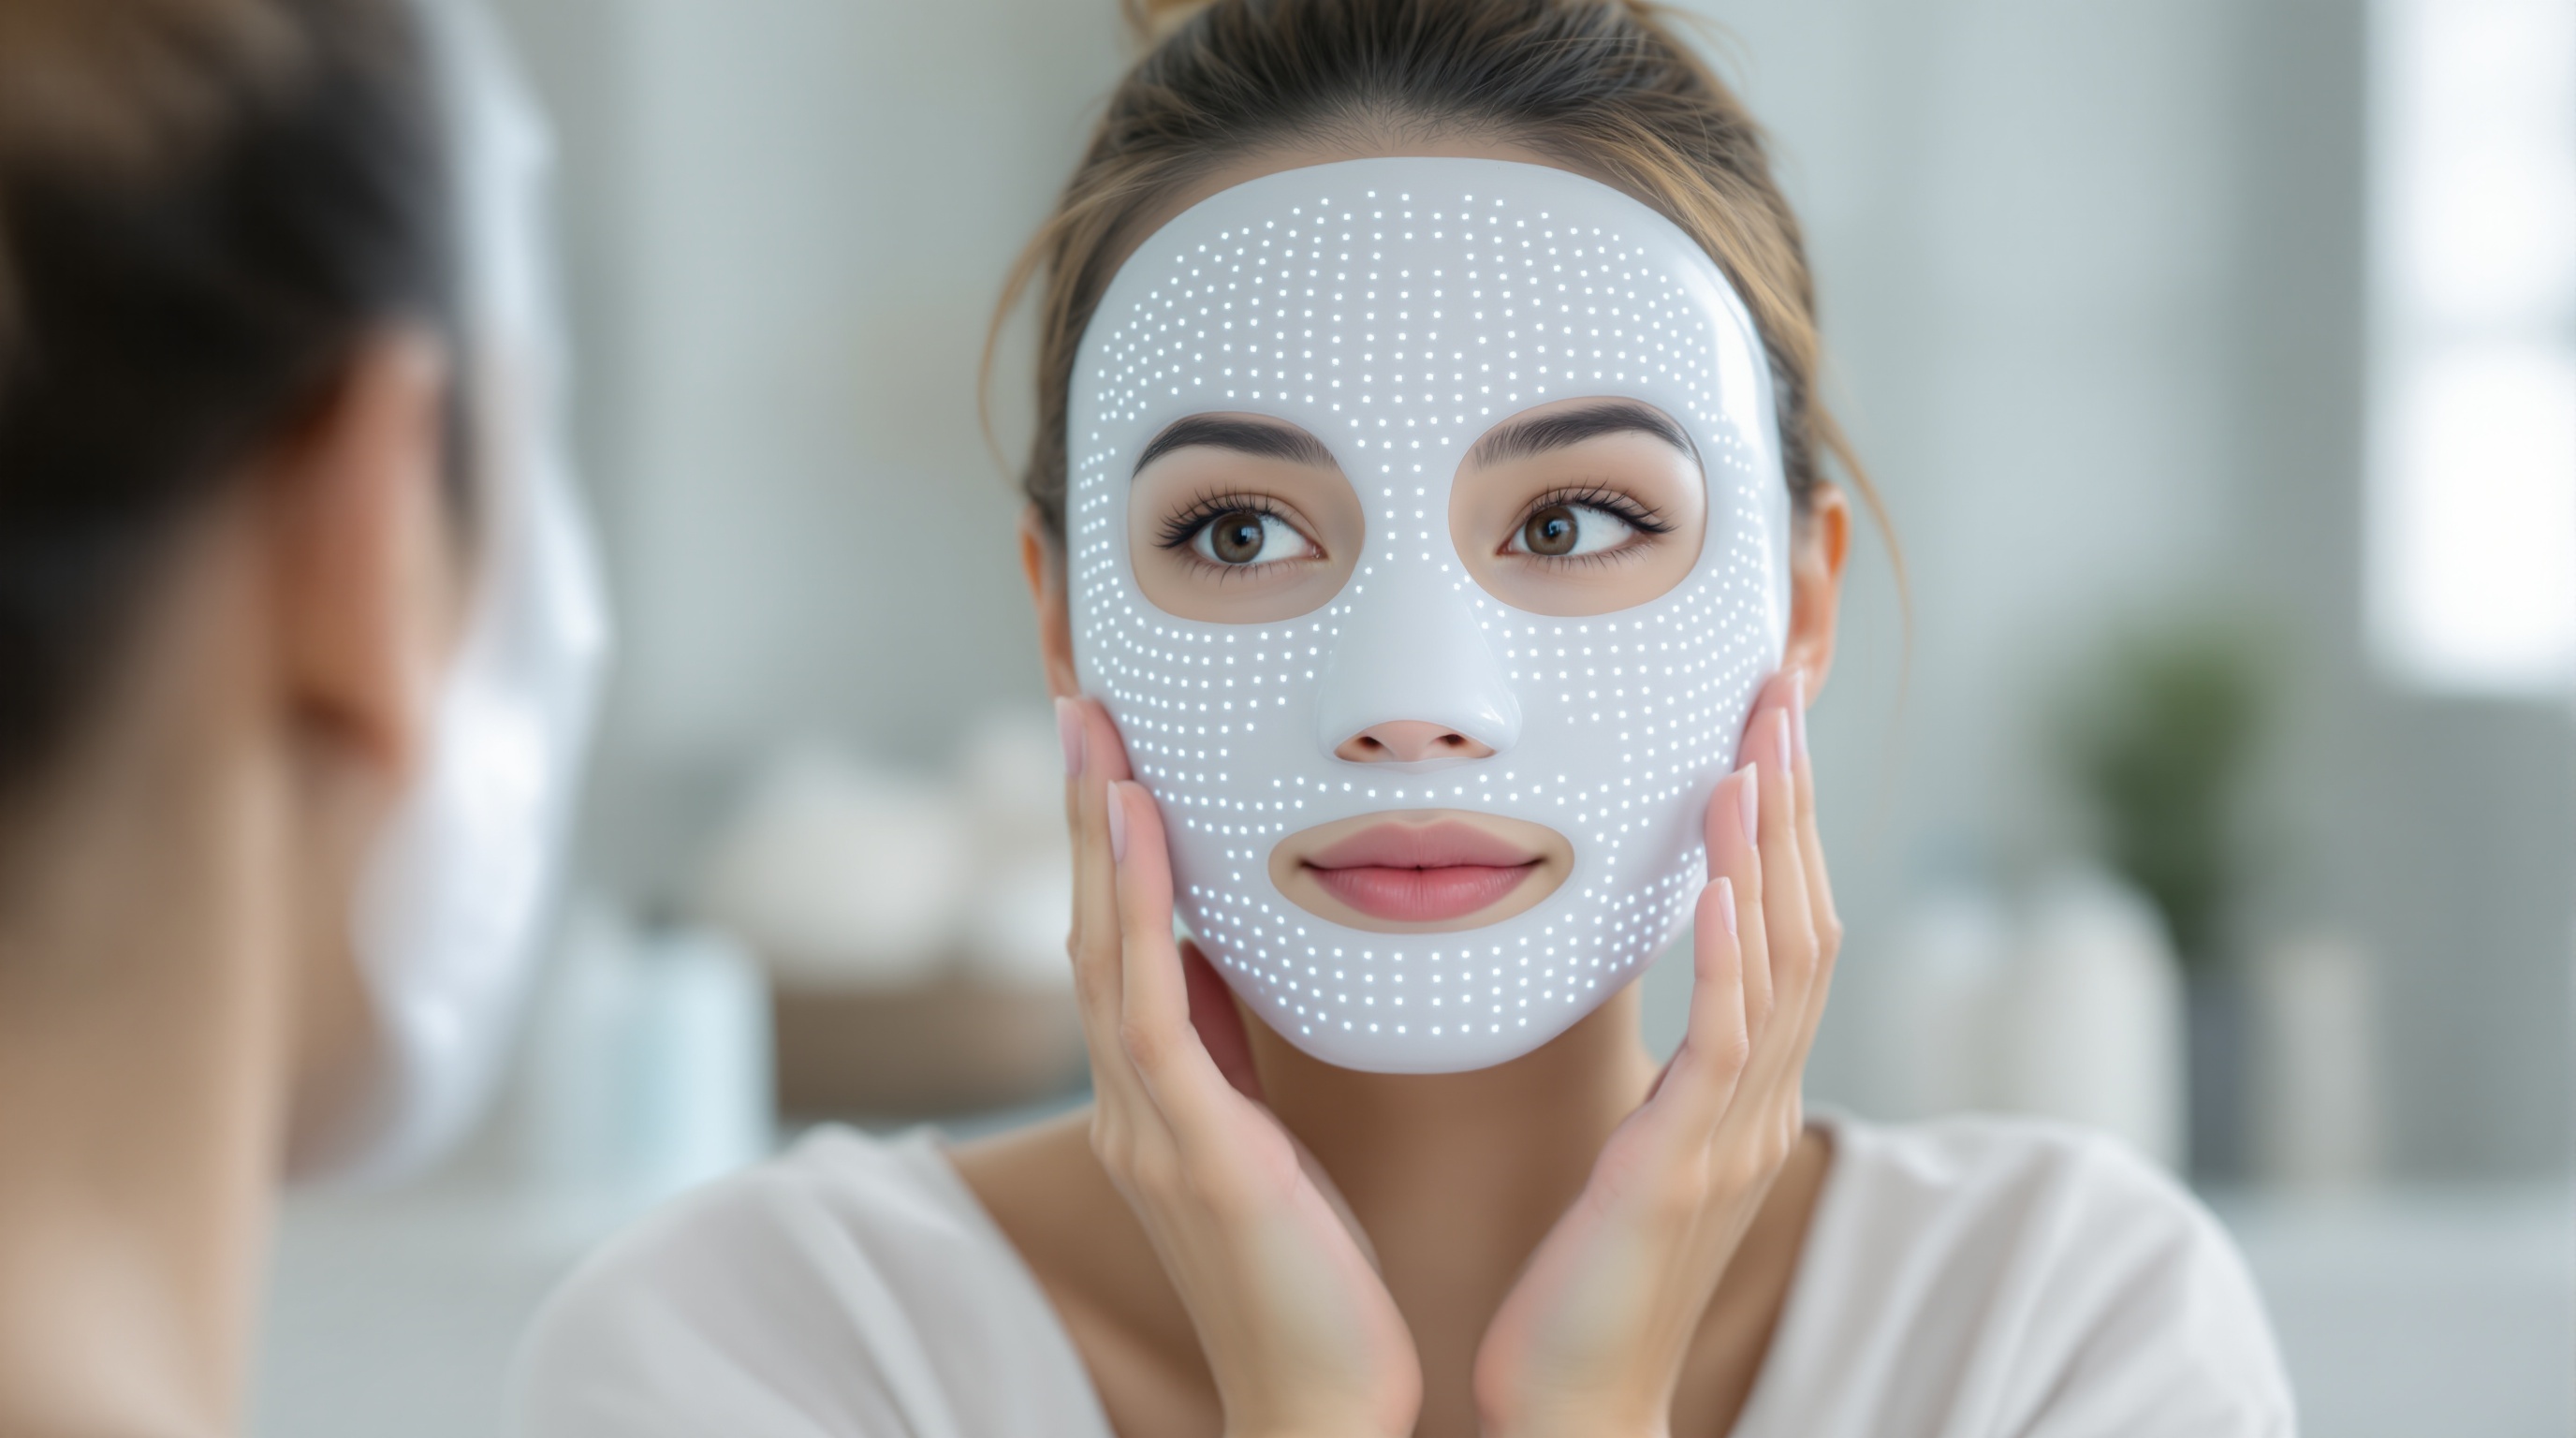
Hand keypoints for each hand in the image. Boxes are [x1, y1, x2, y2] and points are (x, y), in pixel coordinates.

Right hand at [1057, 696, 1421, 1437]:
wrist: (1321, 1407)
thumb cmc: (1315, 1285)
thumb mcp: (1271, 1143)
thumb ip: (1239, 1056)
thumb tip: (1228, 959)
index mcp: (1153, 1104)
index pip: (1118, 946)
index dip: (1108, 845)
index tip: (1110, 749)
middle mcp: (1129, 1105)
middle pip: (1091, 928)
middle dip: (1083, 814)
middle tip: (1080, 702)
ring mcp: (1146, 1127)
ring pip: (1102, 950)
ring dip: (1095, 835)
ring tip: (1092, 732)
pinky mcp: (1190, 1150)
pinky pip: (1146, 1008)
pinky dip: (1134, 905)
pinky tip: (1136, 823)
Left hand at [1471, 671, 1839, 1437]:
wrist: (1577, 1403)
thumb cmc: (1590, 1279)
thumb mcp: (1641, 1149)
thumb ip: (1669, 1068)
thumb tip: (1667, 981)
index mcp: (1748, 1092)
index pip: (1787, 927)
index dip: (1787, 823)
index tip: (1768, 724)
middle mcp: (1761, 1102)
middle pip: (1804, 921)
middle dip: (1795, 801)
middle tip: (1780, 689)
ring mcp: (1733, 1137)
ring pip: (1778, 966)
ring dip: (1768, 850)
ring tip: (1755, 749)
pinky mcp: (1681, 1170)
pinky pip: (1720, 1046)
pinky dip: (1727, 958)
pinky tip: (1719, 884)